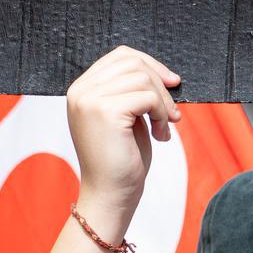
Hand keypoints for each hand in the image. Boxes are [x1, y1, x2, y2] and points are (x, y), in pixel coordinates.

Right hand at [67, 45, 180, 215]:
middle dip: (160, 83)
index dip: (150, 64)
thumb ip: (133, 90)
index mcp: (82, 88)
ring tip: (165, 126)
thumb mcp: (126, 115)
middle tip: (172, 112)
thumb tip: (166, 72)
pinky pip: (147, 98)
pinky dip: (162, 114)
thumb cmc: (121, 159)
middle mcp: (80, 90)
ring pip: (142, 78)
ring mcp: (90, 100)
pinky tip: (161, 135)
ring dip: (163, 102)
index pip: (120, 56)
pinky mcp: (105, 112)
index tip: (172, 82)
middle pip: (132, 62)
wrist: (110, 195)